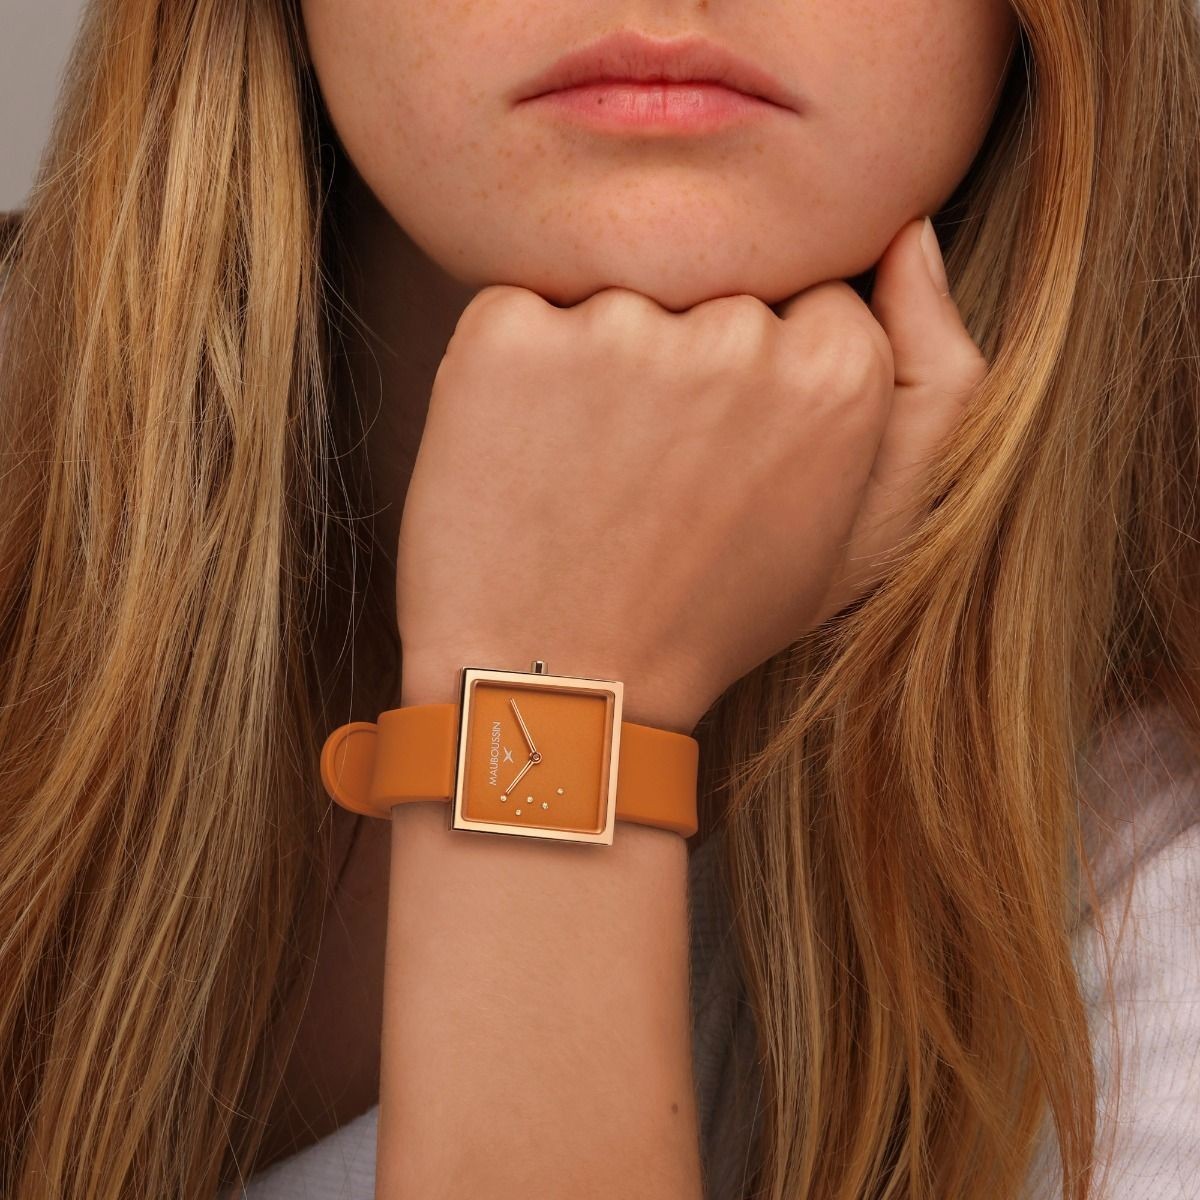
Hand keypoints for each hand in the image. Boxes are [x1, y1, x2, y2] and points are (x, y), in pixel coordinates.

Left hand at [395, 217, 985, 732]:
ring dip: (598, 365)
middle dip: (682, 362)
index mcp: (837, 372)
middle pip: (710, 287)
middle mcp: (735, 335)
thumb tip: (909, 232)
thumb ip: (935, 386)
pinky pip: (521, 305)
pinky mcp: (509, 336)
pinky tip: (526, 455)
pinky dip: (517, 369)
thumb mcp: (871, 537)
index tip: (722, 460)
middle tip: (652, 478)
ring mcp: (616, 329)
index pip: (801, 297)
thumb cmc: (718, 613)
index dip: (756, 379)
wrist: (561, 685)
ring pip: (617, 295)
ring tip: (588, 477)